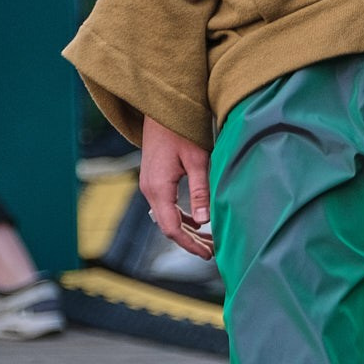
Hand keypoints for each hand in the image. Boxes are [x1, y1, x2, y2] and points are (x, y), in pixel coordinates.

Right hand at [140, 117, 213, 258]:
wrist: (162, 108)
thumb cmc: (181, 130)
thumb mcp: (197, 160)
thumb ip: (201, 191)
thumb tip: (206, 222)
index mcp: (159, 188)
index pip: (172, 228)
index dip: (190, 245)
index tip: (208, 254)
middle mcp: (150, 190)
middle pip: (169, 226)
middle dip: (190, 241)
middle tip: (213, 252)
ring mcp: (150, 185)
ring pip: (167, 218)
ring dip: (187, 230)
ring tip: (209, 241)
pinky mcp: (154, 180)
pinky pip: (166, 206)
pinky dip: (182, 217)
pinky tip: (198, 221)